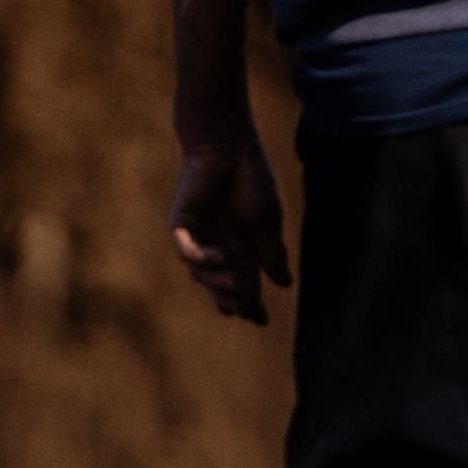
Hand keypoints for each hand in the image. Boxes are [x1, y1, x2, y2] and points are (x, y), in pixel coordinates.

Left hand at [170, 134, 287, 323]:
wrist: (228, 148)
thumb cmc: (250, 179)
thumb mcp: (267, 220)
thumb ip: (272, 252)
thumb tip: (285, 283)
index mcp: (238, 248)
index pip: (242, 284)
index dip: (250, 304)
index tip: (262, 320)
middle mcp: (216, 247)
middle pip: (219, 286)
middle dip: (233, 300)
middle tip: (248, 309)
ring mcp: (197, 237)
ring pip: (201, 274)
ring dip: (219, 283)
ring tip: (239, 283)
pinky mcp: (182, 224)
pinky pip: (187, 251)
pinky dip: (202, 259)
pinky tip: (221, 256)